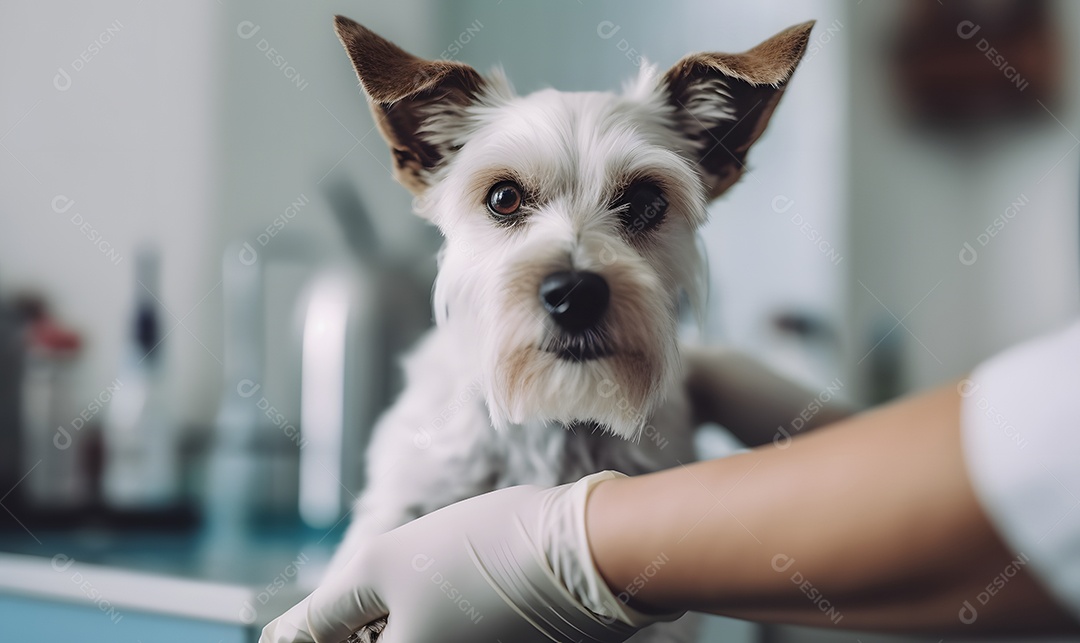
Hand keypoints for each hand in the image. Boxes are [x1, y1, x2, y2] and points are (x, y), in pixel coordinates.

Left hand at [260, 472, 677, 642]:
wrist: (589, 553)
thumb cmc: (484, 555)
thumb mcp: (386, 566)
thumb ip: (326, 610)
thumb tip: (279, 639)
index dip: (313, 636)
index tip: (318, 616)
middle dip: (360, 628)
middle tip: (374, 594)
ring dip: (394, 624)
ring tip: (419, 581)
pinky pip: (450, 642)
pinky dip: (435, 623)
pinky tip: (452, 588)